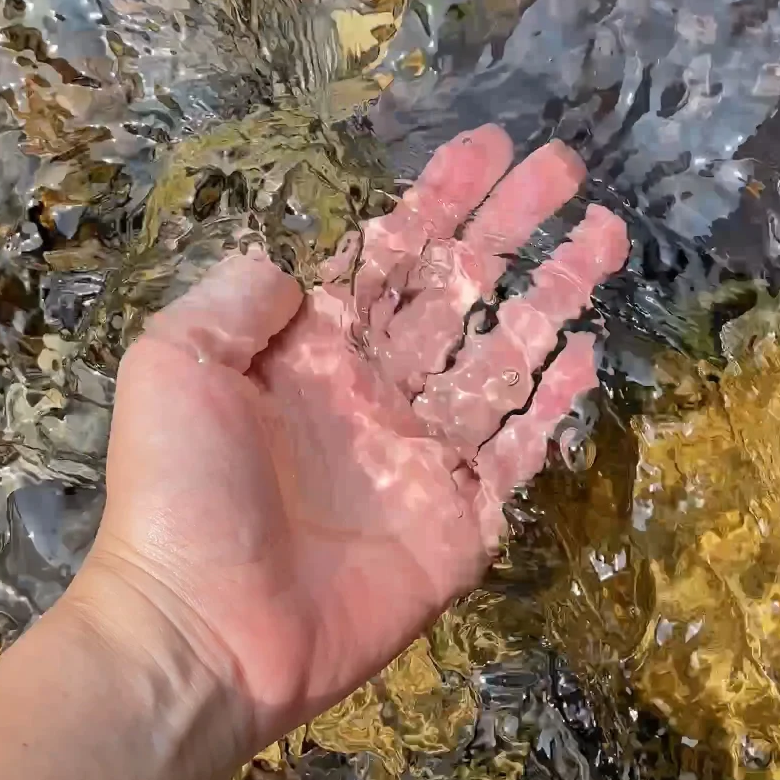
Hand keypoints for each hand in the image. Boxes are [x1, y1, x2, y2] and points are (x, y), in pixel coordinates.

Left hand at [82, 125, 627, 757]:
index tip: (491, 146)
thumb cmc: (179, 495)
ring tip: (605, 233)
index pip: (392, 256)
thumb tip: (295, 260)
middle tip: (566, 168)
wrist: (203, 633)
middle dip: (512, 227)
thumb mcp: (174, 365)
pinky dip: (553, 403)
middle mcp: (375, 393)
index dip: (442, 198)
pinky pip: (517, 451)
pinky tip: (586, 351)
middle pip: (460, 291)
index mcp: (313, 352)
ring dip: (553, 295)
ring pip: (503, 357)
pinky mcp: (458, 523)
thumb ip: (236, 299)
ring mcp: (422, 459)